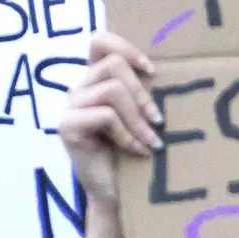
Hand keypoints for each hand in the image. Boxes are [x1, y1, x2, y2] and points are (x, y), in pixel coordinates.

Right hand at [59, 33, 160, 205]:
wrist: (114, 195)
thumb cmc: (132, 155)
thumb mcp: (140, 117)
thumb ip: (141, 92)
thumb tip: (171, 71)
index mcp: (94, 82)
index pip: (99, 42)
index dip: (126, 48)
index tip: (151, 71)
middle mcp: (78, 90)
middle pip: (112, 65)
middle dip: (141, 93)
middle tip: (158, 120)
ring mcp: (69, 107)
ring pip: (112, 90)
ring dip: (137, 118)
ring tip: (151, 140)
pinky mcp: (67, 126)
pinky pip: (105, 115)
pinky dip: (127, 134)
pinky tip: (137, 150)